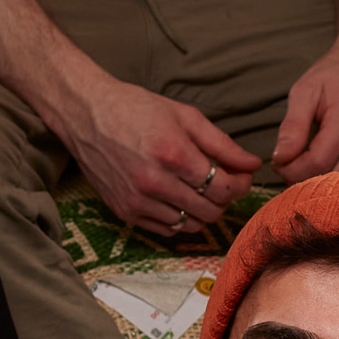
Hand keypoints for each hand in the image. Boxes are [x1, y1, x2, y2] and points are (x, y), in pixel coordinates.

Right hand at [65, 72, 265, 247]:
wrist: (86, 114)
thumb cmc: (136, 108)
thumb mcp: (185, 116)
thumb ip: (222, 144)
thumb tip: (251, 164)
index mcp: (174, 154)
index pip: (224, 188)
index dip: (240, 184)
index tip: (241, 175)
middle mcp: (155, 183)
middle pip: (211, 211)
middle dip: (224, 198)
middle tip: (222, 181)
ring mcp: (138, 201)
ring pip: (190, 225)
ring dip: (202, 210)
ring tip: (199, 189)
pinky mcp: (124, 211)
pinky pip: (166, 229)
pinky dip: (179, 217)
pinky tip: (177, 196)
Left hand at [267, 29, 338, 181]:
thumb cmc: (337, 72)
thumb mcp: (305, 90)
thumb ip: (293, 126)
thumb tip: (280, 158)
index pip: (318, 161)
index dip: (293, 169)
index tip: (278, 163)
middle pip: (333, 175)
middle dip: (305, 177)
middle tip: (288, 165)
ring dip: (322, 179)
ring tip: (305, 164)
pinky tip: (326, 164)